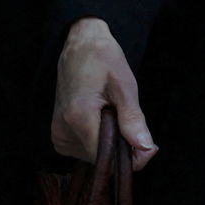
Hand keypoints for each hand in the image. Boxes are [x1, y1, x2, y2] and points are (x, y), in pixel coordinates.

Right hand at [51, 17, 157, 170]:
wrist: (80, 46)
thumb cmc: (103, 60)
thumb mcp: (125, 85)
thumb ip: (133, 119)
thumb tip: (146, 149)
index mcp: (78, 117)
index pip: (106, 157)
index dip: (129, 157)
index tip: (148, 148)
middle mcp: (62, 130)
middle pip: (99, 158)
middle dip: (121, 149)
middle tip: (133, 125)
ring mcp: (57, 134)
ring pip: (92, 156)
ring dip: (109, 143)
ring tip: (113, 115)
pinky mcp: (57, 134)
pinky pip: (83, 149)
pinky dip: (98, 140)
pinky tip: (102, 120)